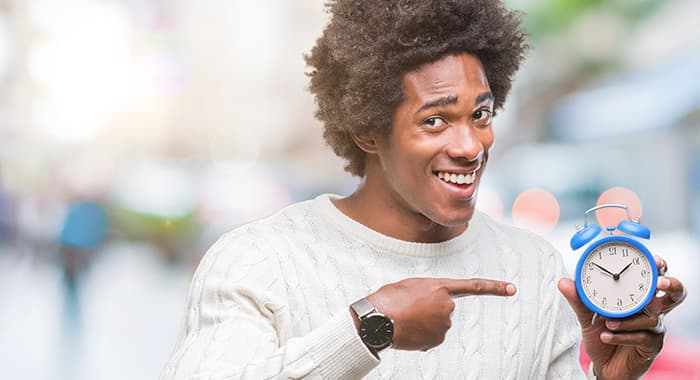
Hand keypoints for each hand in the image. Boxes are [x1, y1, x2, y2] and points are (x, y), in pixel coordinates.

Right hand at [362, 277, 515, 350]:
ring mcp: (444, 324)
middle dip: (430, 310)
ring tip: (406, 319)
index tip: (512, 289)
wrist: (377, 319)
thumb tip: (429, 311)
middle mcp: (447, 305)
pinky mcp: (437, 340)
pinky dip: (421, 336)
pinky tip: (408, 331)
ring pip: (437, 324)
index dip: (494, 287)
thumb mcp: (409, 286)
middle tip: (409, 308)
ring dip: (423, 323)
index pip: (473, 286)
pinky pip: (431, 338)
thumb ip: (427, 293)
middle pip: (444, 309)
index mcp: (440, 287)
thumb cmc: (388, 300)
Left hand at [558, 255, 686, 379]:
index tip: (654, 259)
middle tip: (658, 283)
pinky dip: (622, 336)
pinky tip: (606, 336)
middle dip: (670, 284)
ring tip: (607, 323)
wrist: (603, 365)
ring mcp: (655, 328)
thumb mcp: (587, 316)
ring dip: (628, 320)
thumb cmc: (601, 334)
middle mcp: (651, 309)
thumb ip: (578, 300)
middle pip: (675, 293)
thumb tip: (563, 282)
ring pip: (652, 318)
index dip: (659, 267)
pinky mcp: (652, 345)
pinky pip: (642, 337)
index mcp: (639, 296)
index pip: (654, 277)